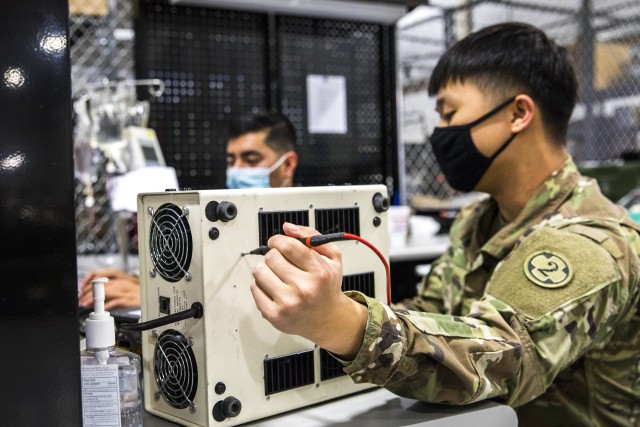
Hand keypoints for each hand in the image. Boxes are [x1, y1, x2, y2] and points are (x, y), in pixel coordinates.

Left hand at [78, 268, 140, 309]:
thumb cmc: (134, 292)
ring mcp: (123, 290)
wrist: (149, 295)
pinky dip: (106, 306)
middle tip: (80, 300)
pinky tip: (100, 310)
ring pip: (104, 292)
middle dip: (87, 293)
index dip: (86, 282)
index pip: (97, 275)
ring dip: (93, 299)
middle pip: (99, 284)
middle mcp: (119, 281)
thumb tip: (91, 297)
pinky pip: (114, 302)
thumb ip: (107, 290)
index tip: (80, 291)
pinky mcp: (127, 299)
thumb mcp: (119, 287)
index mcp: (117, 276)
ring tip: (85, 304)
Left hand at [250, 222, 367, 358]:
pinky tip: (272, 287)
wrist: (327, 320)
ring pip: (259, 271)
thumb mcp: (332, 258)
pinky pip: (254, 288)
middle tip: (280, 261)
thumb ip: (312, 236)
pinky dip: (260, 284)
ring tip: (276, 274)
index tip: (276, 242)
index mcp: (319, 273)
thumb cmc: (327, 287)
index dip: (278, 240)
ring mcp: (288, 303)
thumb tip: (287, 228)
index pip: (288, 246)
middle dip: (273, 254)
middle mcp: (304, 289)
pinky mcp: (274, 315)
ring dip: (265, 268)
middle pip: (271, 257)